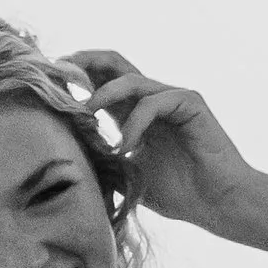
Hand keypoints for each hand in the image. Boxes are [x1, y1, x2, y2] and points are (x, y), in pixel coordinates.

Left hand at [67, 47, 253, 235]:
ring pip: (131, 80)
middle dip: (82, 63)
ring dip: (103, 94)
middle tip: (59, 74)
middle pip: (113, 63)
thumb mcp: (128, 176)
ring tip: (85, 113)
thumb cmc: (180, 194)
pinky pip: (154, 102)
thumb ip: (104, 159)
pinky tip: (126, 147)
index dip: (74, 76)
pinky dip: (135, 123)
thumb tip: (61, 156)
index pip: (100, 79)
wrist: (219, 204)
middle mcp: (152, 99)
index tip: (48, 85)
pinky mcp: (190, 103)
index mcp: (135, 112)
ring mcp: (173, 97)